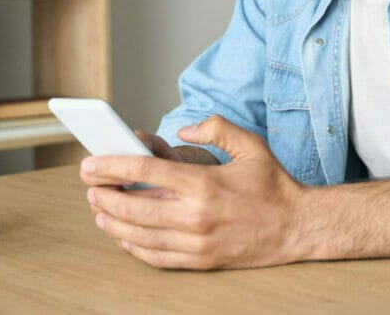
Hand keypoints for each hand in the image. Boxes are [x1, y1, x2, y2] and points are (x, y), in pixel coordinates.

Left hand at [79, 115, 305, 269]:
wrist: (298, 226)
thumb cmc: (273, 184)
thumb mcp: (250, 144)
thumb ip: (215, 127)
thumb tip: (182, 129)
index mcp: (204, 183)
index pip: (145, 172)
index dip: (112, 166)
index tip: (91, 164)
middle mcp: (196, 215)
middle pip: (133, 206)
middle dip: (103, 194)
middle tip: (90, 186)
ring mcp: (197, 242)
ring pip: (139, 235)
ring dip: (112, 221)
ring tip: (99, 209)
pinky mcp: (201, 261)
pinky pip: (156, 258)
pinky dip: (133, 247)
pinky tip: (123, 236)